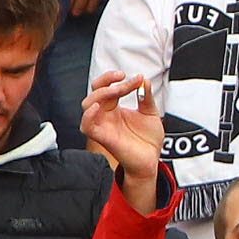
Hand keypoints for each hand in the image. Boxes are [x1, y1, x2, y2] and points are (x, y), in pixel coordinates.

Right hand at [79, 71, 167, 200]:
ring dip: (101, 94)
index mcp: (114, 107)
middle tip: (124, 78)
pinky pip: (87, 126)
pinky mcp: (102, 137)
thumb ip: (146, 97)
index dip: (118, 79)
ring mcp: (102, 125)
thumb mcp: (151, 113)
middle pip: (95, 92)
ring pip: (87, 105)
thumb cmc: (148, 139)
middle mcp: (105, 115)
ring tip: (117, 90)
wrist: (151, 160)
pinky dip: (88, 116)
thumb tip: (144, 80)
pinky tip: (97, 107)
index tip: (139, 78)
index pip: (107, 87)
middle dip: (107, 82)